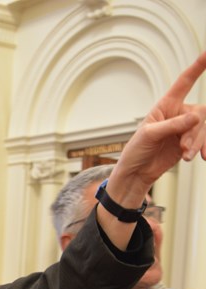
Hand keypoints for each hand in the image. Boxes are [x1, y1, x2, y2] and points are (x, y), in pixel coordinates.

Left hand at [109, 51, 205, 205]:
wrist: (136, 172)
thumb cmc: (136, 151)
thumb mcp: (150, 136)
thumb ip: (172, 125)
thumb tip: (196, 116)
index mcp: (166, 105)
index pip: (184, 82)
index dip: (197, 67)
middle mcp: (178, 114)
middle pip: (201, 113)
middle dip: (195, 131)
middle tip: (184, 148)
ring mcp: (185, 128)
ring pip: (204, 128)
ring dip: (198, 143)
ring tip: (186, 156)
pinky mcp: (189, 142)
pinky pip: (204, 140)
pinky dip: (205, 147)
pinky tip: (202, 157)